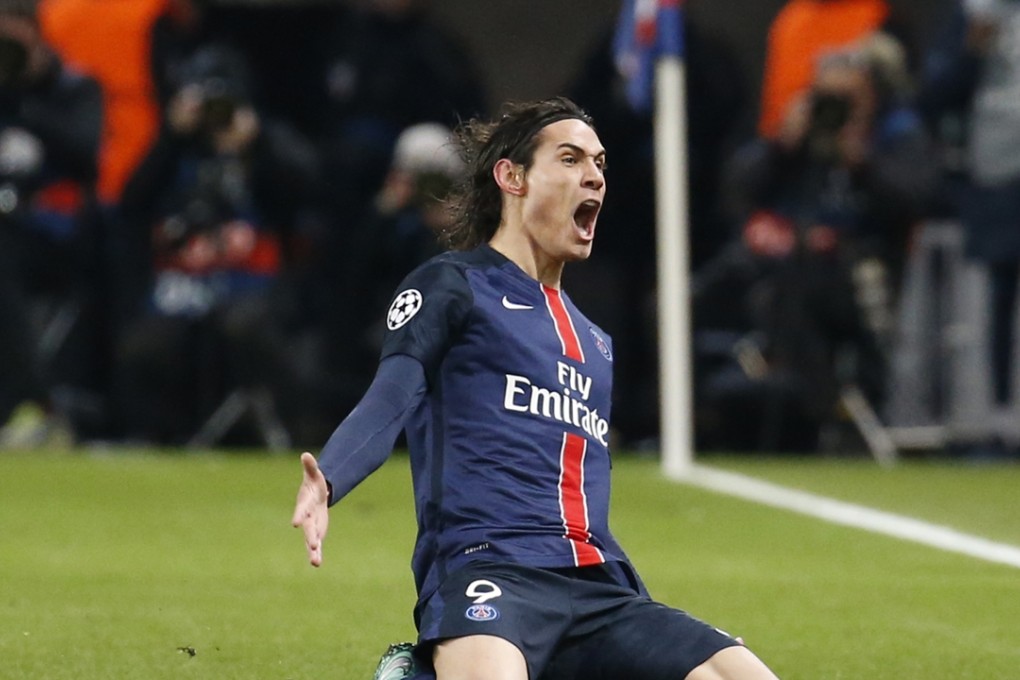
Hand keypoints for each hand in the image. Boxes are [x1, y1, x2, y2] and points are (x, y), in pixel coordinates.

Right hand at [291, 452, 329, 566]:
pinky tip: (316, 563)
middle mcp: (306, 516)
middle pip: (308, 527)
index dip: (299, 515)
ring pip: (310, 539)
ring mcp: (311, 526)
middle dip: (310, 536)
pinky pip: (317, 544)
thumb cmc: (314, 483)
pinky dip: (316, 553)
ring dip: (313, 550)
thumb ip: (310, 466)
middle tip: (313, 545)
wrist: (316, 494)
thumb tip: (306, 454)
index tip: (295, 523)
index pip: (301, 509)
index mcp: (305, 503)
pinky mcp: (316, 532)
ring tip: (315, 562)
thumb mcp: (314, 474)